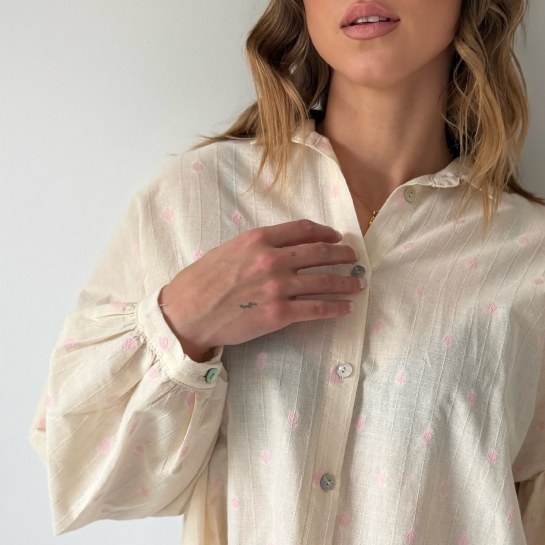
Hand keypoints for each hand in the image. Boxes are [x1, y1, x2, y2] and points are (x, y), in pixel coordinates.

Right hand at [158, 219, 363, 361]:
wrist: (186, 314)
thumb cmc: (200, 282)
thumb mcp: (228, 250)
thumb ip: (257, 247)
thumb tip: (282, 249)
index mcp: (258, 239)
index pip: (303, 230)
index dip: (325, 232)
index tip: (336, 237)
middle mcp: (272, 259)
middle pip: (320, 252)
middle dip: (343, 255)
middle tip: (354, 259)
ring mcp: (277, 287)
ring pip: (324, 281)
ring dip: (346, 282)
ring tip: (358, 284)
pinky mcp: (279, 314)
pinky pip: (316, 309)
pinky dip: (336, 308)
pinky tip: (346, 308)